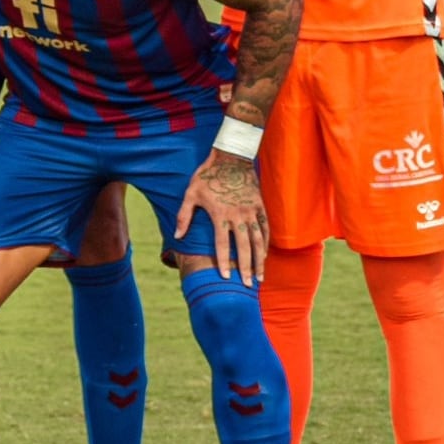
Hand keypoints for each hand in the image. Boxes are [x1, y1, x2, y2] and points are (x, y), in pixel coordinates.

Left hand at [175, 149, 268, 285]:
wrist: (231, 157)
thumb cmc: (207, 176)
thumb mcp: (190, 193)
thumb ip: (183, 216)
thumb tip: (177, 237)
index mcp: (219, 215)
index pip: (222, 245)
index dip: (224, 262)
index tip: (226, 278)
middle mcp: (237, 216)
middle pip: (243, 248)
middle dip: (245, 268)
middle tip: (248, 286)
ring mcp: (251, 211)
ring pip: (258, 241)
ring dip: (259, 261)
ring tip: (260, 277)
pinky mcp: (260, 206)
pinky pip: (266, 229)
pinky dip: (266, 244)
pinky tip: (265, 256)